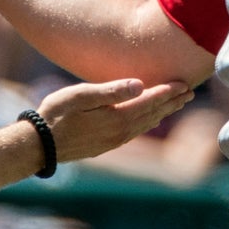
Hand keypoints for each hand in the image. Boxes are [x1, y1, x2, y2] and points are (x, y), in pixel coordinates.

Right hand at [34, 79, 193, 163]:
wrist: (39, 146)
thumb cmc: (56, 114)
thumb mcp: (81, 95)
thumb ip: (111, 90)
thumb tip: (141, 85)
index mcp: (117, 116)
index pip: (150, 101)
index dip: (168, 91)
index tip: (184, 82)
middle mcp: (121, 131)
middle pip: (153, 114)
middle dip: (172, 102)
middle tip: (189, 92)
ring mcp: (114, 140)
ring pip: (146, 124)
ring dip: (162, 112)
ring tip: (176, 104)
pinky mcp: (106, 145)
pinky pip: (135, 132)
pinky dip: (148, 122)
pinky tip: (149, 120)